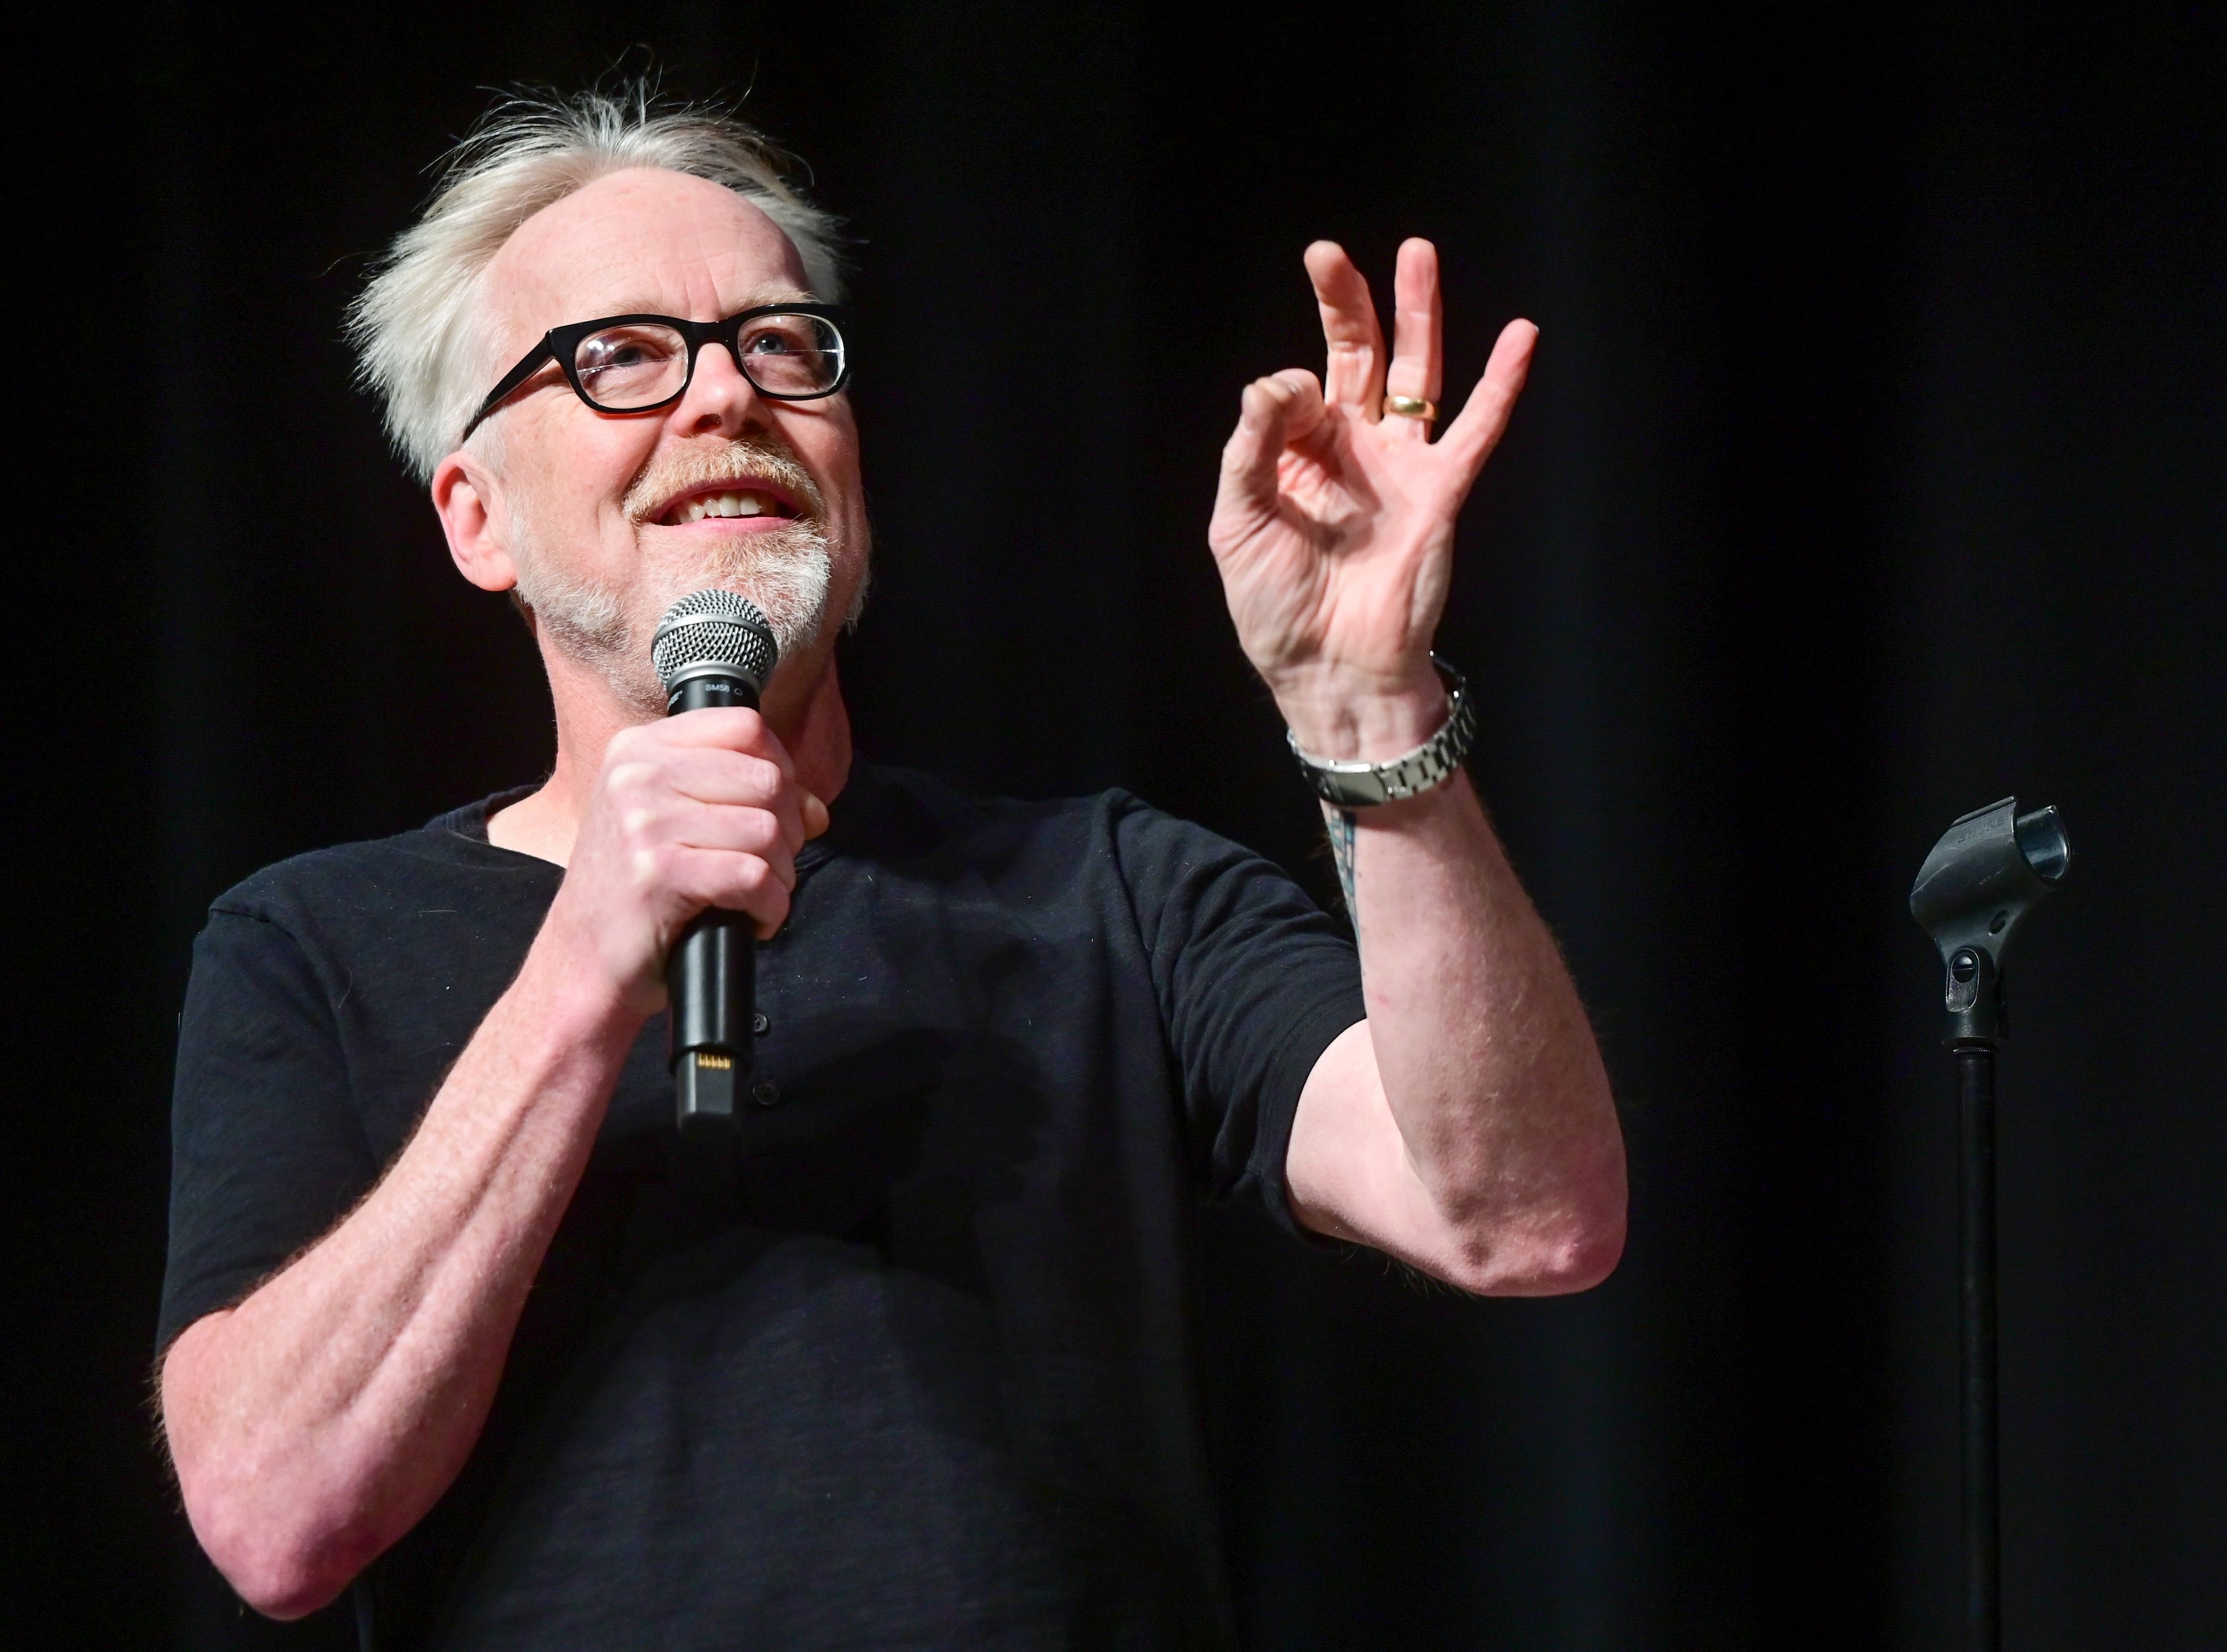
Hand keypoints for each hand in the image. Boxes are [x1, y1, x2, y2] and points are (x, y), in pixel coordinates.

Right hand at [537, 709, 828, 1014]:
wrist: (582, 962)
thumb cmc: (634, 893)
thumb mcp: (674, 823)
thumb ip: (741, 798)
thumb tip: (815, 809)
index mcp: (639, 749)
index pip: (745, 727)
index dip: (781, 770)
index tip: (775, 811)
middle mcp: (637, 775)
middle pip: (767, 779)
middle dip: (788, 832)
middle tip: (766, 867)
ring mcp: (644, 821)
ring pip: (768, 830)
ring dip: (780, 876)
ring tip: (754, 898)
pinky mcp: (657, 872)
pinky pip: (753, 877)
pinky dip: (769, 907)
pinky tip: (750, 921)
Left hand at [1208, 238, 1535, 757]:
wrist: (1331, 670)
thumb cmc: (1276, 607)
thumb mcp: (1237, 522)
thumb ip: (1251, 448)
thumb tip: (1281, 380)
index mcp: (1296, 456)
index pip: (1291, 390)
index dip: (1283, 392)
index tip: (1282, 411)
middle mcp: (1351, 450)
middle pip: (1354, 356)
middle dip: (1344, 303)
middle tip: (1328, 253)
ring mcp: (1399, 466)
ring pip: (1414, 374)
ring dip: (1418, 314)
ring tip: (1417, 253)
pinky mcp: (1441, 490)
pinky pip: (1476, 428)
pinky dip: (1501, 383)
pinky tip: (1521, 335)